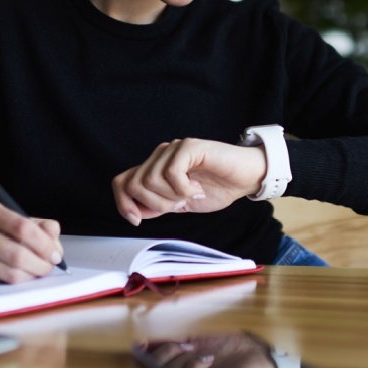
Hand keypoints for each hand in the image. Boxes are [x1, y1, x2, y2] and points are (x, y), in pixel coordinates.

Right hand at [0, 198, 63, 283]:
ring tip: (36, 273)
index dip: (44, 244)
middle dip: (41, 265)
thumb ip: (35, 225)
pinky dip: (13, 283)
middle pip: (17, 254)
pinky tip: (17, 277)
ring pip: (9, 273)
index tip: (55, 254)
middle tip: (49, 268)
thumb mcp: (6, 218)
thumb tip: (55, 240)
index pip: (23, 227)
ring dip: (30, 277)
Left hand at [112, 138, 266, 225]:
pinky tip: (197, 189)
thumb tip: (134, 212)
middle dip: (155, 204)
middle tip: (180, 204)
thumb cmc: (217, 188)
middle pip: (134, 184)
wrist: (246, 178)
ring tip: (191, 195)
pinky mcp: (189, 146)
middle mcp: (160, 155)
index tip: (137, 221)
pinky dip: (183, 188)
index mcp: (155, 168)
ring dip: (172, 196)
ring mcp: (174, 149)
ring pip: (150, 179)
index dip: (122, 203)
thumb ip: (158, 205)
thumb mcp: (181, 204)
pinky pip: (172, 172)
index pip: (122, 182)